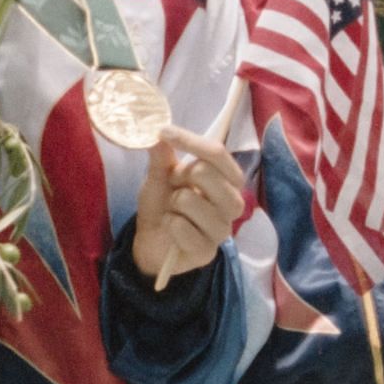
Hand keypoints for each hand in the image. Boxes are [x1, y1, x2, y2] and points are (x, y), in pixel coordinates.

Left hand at [131, 126, 245, 281]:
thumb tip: (157, 133)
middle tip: (173, 185)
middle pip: (207, 173)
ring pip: (190, 200)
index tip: (164, 132)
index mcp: (227, 180)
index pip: (218, 154)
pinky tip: (171, 229)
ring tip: (174, 209)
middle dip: (180, 175)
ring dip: (172, 202)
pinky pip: (180, 226)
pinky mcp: (207, 251)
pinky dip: (168, 224)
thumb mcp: (160, 177)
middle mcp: (232, 203)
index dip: (191, 141)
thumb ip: (161, 157)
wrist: (152, 242)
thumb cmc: (163, 205)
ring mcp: (222, 229)